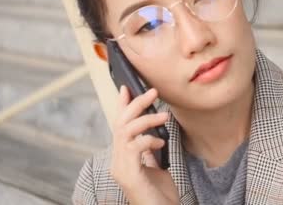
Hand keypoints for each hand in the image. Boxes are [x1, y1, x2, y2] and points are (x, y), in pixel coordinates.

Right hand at [110, 86, 178, 204]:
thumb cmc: (161, 195)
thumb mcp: (156, 167)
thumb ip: (150, 151)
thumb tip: (155, 133)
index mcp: (123, 158)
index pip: (119, 126)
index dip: (122, 106)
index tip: (127, 87)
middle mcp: (117, 162)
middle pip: (120, 124)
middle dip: (135, 104)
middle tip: (153, 92)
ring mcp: (120, 169)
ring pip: (125, 131)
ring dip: (146, 119)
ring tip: (165, 116)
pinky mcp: (129, 175)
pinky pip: (133, 147)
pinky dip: (148, 139)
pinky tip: (160, 142)